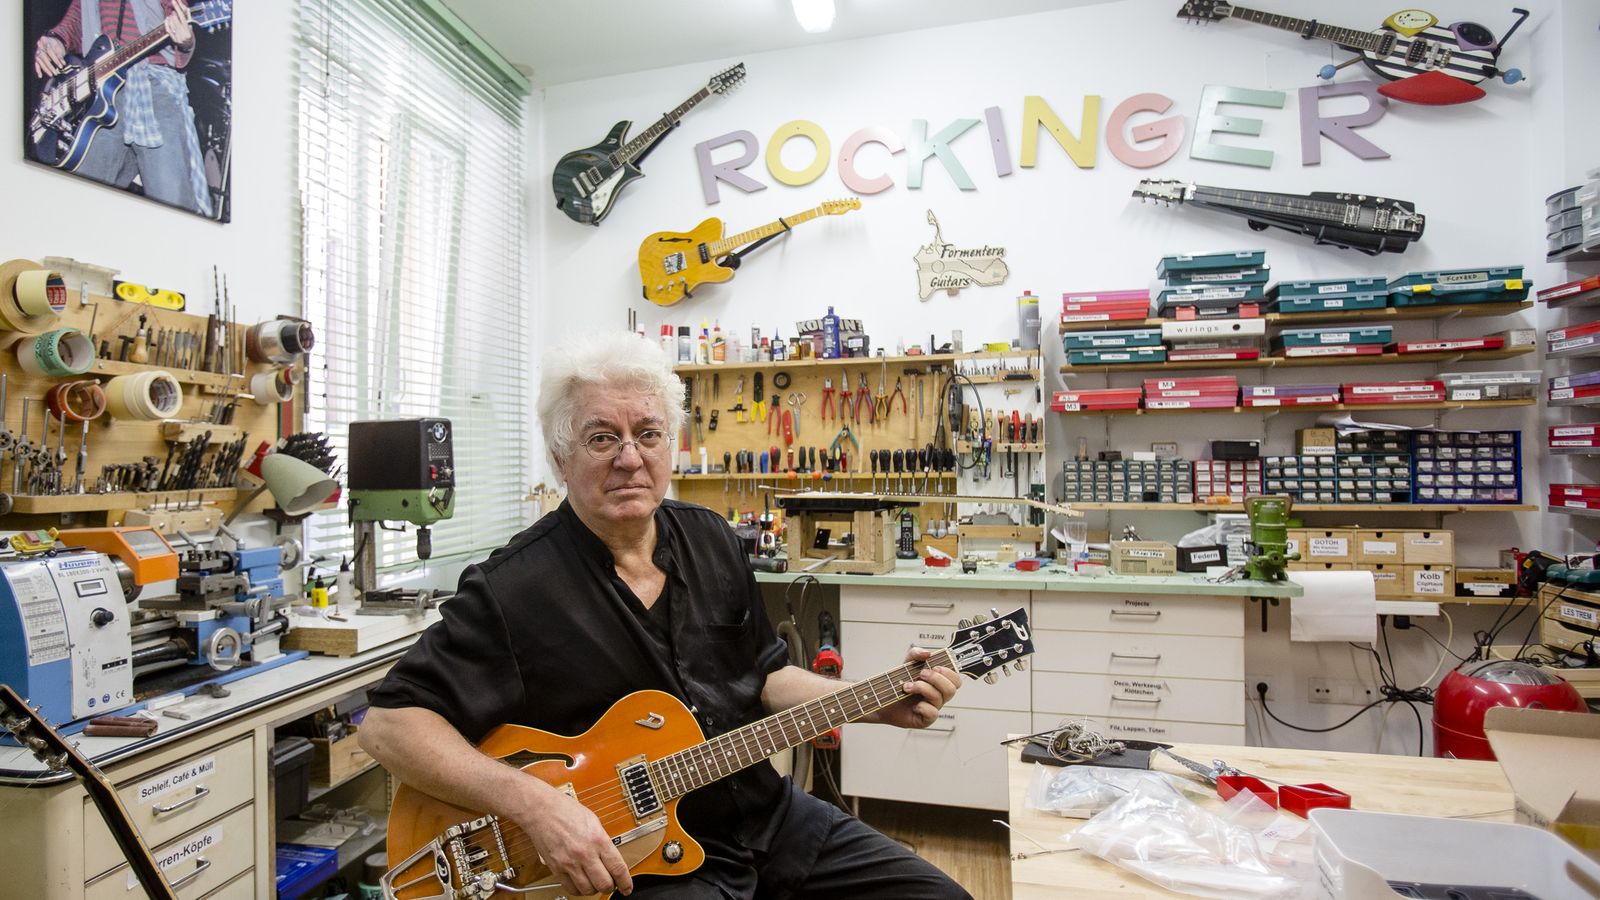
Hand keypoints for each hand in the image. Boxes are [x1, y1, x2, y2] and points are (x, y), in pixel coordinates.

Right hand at [34, 35, 65, 77]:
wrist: (52, 43)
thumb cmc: (56, 46)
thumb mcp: (59, 48)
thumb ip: (60, 55)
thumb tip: (63, 63)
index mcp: (45, 40)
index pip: (49, 50)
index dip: (55, 59)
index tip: (61, 65)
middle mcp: (39, 46)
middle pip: (43, 56)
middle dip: (50, 66)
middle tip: (56, 72)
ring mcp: (37, 52)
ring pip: (40, 61)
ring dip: (46, 69)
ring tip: (51, 74)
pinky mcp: (37, 57)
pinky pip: (36, 64)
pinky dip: (38, 70)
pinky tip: (40, 76)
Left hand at [165, 1, 193, 49]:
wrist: (189, 47)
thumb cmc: (190, 34)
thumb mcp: (191, 26)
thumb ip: (188, 17)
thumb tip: (186, 8)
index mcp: (188, 29)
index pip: (182, 16)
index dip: (178, 7)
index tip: (174, 1)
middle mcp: (183, 33)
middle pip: (175, 19)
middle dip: (174, 13)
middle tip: (173, 10)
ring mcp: (178, 37)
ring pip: (171, 23)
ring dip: (170, 17)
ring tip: (171, 15)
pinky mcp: (173, 39)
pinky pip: (168, 29)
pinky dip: (167, 23)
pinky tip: (167, 19)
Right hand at [519, 786, 633, 896]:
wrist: (541, 810)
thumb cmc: (566, 811)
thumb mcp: (594, 822)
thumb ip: (603, 842)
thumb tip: (611, 858)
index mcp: (598, 840)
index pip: (618, 868)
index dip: (625, 882)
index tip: (627, 887)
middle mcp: (584, 853)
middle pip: (604, 884)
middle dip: (610, 886)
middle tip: (611, 883)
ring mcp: (569, 863)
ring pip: (588, 890)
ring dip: (594, 889)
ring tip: (595, 881)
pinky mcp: (556, 868)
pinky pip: (571, 889)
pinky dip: (578, 890)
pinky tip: (581, 882)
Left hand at [870, 647, 959, 728]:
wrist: (882, 698)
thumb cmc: (898, 681)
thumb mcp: (907, 663)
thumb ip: (916, 653)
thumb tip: (928, 653)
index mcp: (939, 684)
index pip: (956, 680)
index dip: (949, 673)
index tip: (935, 667)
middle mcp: (939, 696)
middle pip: (951, 689)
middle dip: (936, 679)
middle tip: (921, 674)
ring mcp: (933, 708)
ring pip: (939, 698)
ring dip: (922, 688)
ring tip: (907, 686)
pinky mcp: (925, 720)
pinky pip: (932, 713)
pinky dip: (922, 706)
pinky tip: (913, 705)